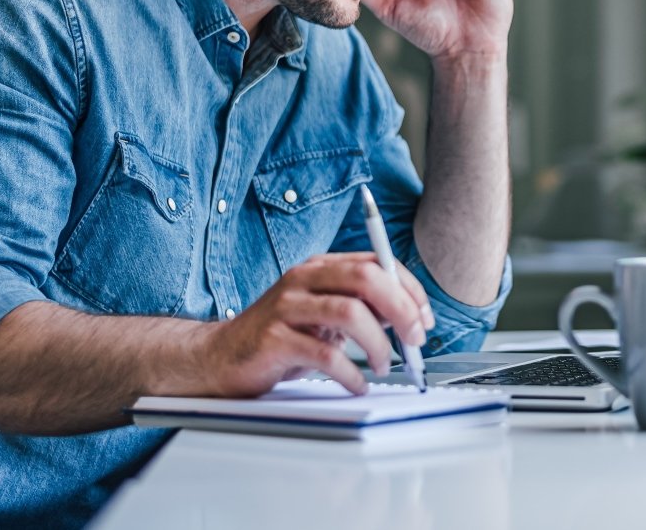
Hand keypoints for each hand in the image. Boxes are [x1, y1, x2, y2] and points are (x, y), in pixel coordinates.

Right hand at [199, 252, 434, 395]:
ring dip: (379, 344)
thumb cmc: (280, 337)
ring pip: (350, 313)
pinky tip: (357, 384)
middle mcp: (303, 279)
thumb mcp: (323, 314)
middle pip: (367, 279)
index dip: (408, 290)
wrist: (220, 358)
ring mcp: (286, 306)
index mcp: (320, 267)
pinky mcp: (274, 339)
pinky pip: (325, 354)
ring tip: (385, 366)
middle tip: (415, 340)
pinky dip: (351, 373)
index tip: (425, 318)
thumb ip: (360, 308)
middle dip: (401, 309)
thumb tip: (409, 319)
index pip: (376, 263)